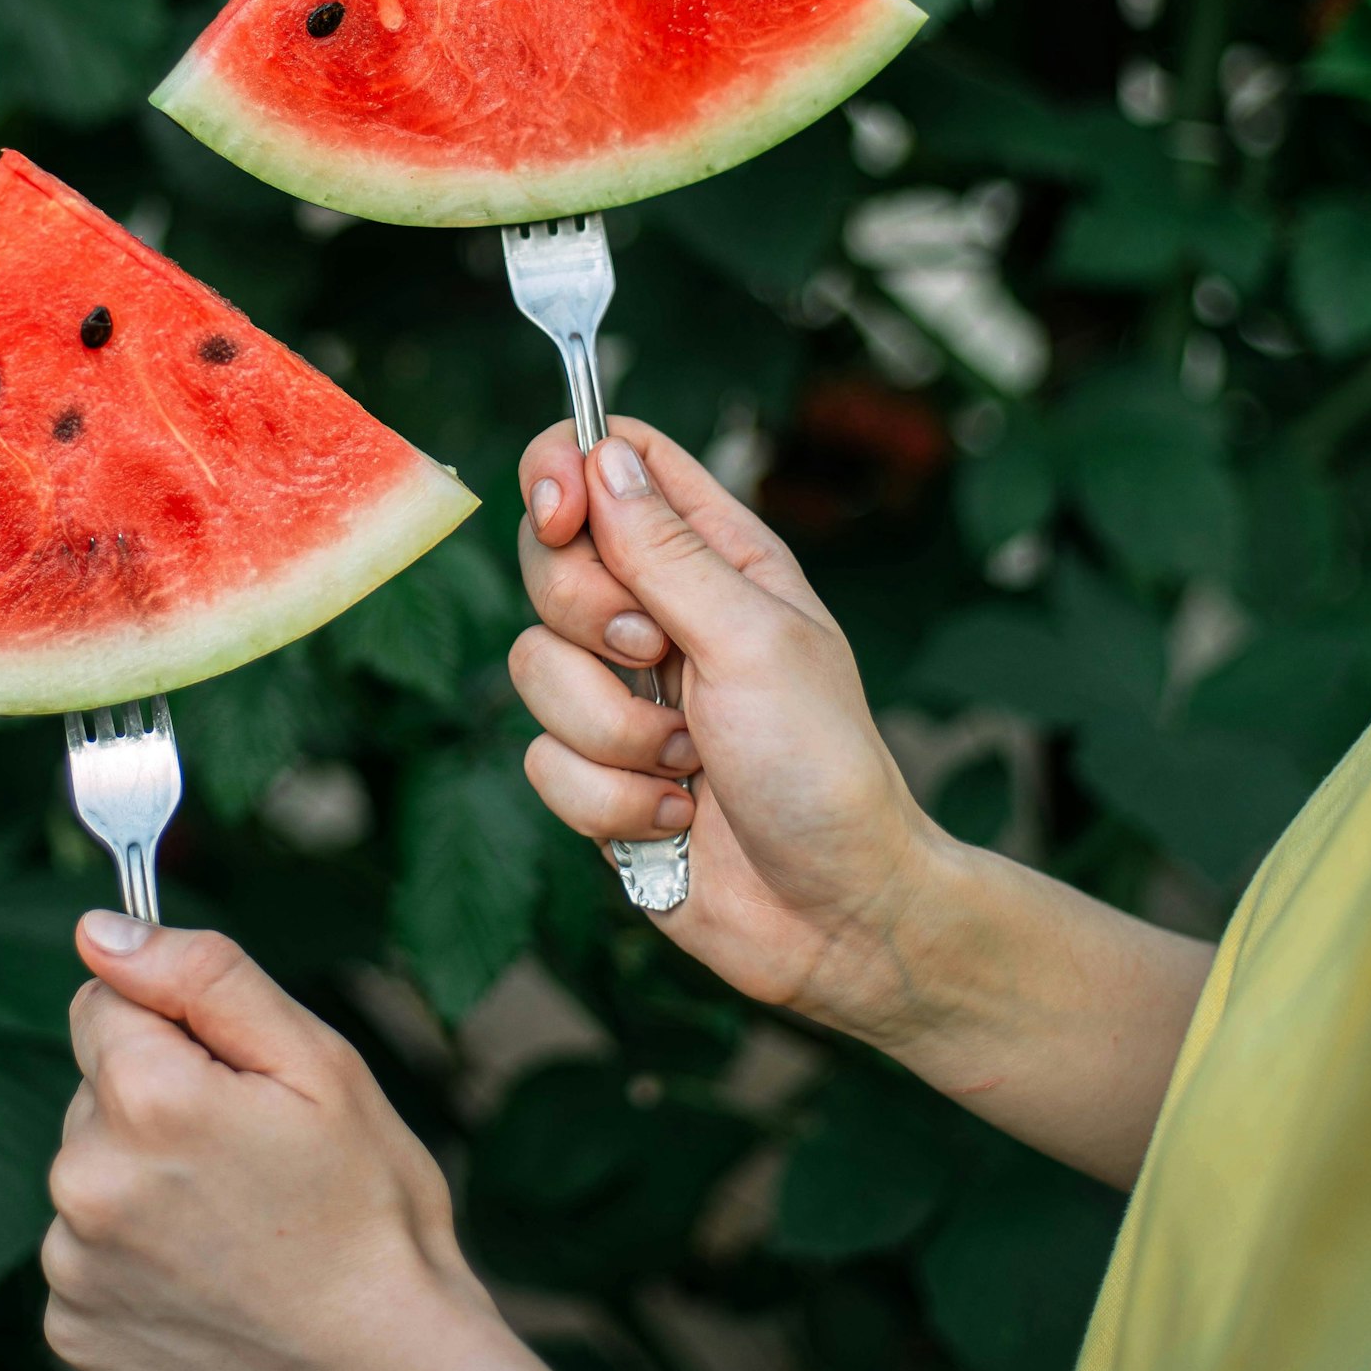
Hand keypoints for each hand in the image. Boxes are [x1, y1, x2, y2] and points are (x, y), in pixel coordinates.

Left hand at [43, 916, 494, 1370]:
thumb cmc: (369, 1210)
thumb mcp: (317, 1062)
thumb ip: (202, 976)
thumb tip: (99, 931)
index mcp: (145, 1096)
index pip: (104, 1002)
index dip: (177, 1031)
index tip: (235, 1081)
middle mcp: (84, 1179)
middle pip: (97, 1090)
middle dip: (161, 1105)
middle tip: (252, 1161)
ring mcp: (72, 1266)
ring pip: (91, 1173)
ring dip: (144, 1184)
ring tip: (237, 1228)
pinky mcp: (73, 1334)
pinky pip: (87, 1255)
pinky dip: (135, 1260)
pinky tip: (207, 1283)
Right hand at [512, 416, 947, 1052]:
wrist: (838, 915)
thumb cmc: (824, 768)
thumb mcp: (754, 640)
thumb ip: (667, 551)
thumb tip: (600, 455)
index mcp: (714, 556)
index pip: (611, 460)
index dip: (564, 469)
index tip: (561, 515)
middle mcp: (660, 613)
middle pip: (548, 559)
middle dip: (589, 619)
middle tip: (658, 657)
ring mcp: (622, 695)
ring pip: (532, 666)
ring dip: (614, 731)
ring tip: (690, 762)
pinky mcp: (596, 772)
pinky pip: (540, 759)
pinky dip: (610, 799)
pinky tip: (675, 818)